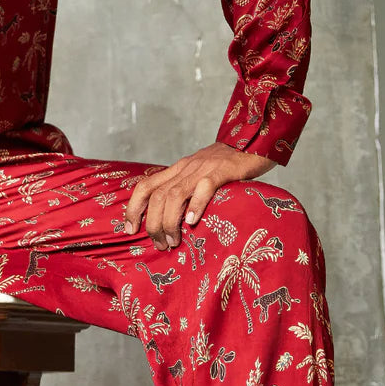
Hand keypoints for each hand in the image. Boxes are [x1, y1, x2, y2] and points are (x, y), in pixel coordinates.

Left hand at [123, 141, 276, 249]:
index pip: (145, 186)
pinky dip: (196, 205)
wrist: (254, 141)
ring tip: (173, 241)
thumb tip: (175, 220)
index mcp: (178, 169)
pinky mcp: (223, 170)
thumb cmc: (229, 165)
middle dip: (153, 224)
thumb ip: (187, 191)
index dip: (133, 207)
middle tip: (160, 244)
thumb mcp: (200, 174)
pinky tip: (192, 222)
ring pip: (175, 195)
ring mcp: (203, 169)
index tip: (130, 229)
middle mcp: (186, 168)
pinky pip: (205, 187)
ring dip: (170, 222)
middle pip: (157, 196)